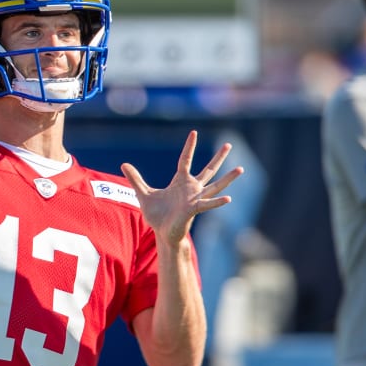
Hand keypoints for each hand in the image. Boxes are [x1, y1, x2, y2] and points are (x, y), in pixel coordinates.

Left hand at [121, 131, 242, 242]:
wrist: (162, 233)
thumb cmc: (157, 215)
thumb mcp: (143, 194)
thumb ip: (136, 179)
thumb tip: (124, 164)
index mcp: (180, 182)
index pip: (185, 159)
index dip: (189, 146)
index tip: (194, 133)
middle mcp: (191, 188)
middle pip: (208, 170)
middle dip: (218, 158)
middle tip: (229, 145)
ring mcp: (195, 198)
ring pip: (215, 186)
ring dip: (228, 178)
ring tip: (241, 169)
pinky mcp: (194, 210)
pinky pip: (207, 204)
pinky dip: (217, 202)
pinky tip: (228, 198)